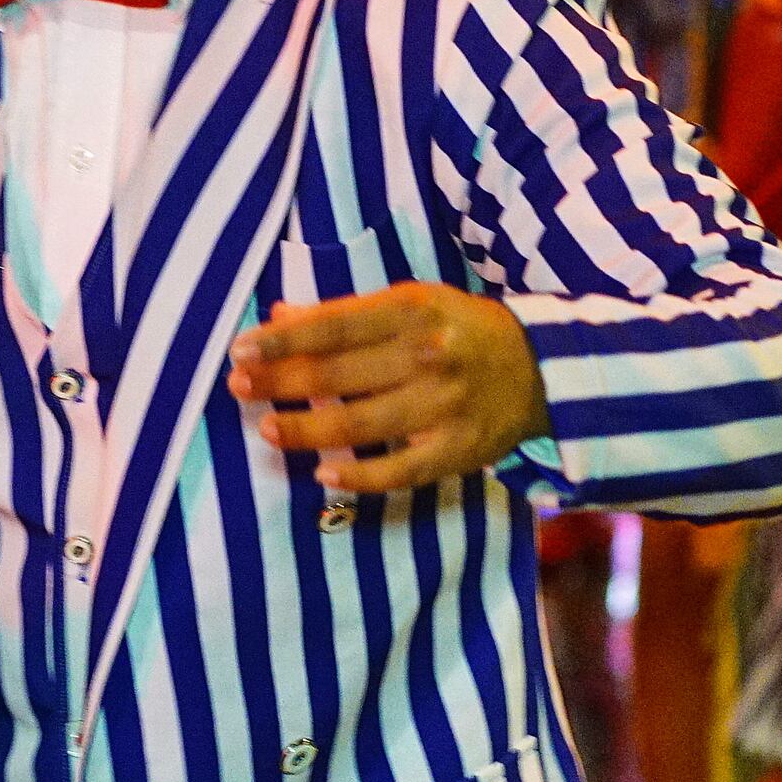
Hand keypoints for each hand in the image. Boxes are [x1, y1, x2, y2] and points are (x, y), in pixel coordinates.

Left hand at [230, 282, 549, 494]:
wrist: (541, 369)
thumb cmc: (459, 329)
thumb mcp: (411, 304)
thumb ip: (345, 314)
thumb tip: (278, 317)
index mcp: (413, 311)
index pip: (333, 326)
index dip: (283, 340)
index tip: (241, 348)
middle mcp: (427, 357)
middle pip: (337, 376)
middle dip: (279, 382)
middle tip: (239, 386)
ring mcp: (442, 408)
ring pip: (358, 426)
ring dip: (304, 430)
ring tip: (266, 429)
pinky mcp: (455, 451)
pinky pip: (398, 472)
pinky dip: (358, 477)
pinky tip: (323, 474)